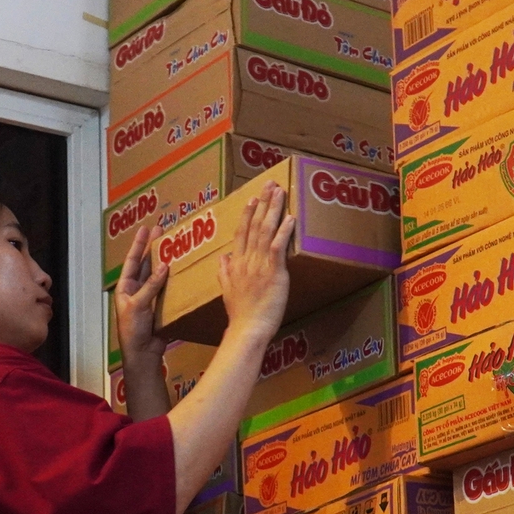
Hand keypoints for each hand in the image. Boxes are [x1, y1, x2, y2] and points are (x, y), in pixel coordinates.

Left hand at [113, 220, 168, 361]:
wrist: (143, 353)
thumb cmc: (133, 330)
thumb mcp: (138, 305)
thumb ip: (151, 285)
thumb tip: (163, 265)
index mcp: (125, 288)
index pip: (132, 261)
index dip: (139, 244)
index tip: (145, 229)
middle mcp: (136, 290)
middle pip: (145, 265)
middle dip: (153, 249)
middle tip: (162, 231)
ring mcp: (149, 298)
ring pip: (157, 275)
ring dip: (164, 262)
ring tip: (173, 247)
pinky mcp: (160, 306)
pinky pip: (167, 289)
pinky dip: (173, 280)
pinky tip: (180, 270)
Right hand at [218, 181, 293, 344]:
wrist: (247, 329)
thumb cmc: (240, 315)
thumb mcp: (227, 291)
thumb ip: (224, 273)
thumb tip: (223, 258)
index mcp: (236, 264)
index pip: (241, 233)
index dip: (247, 214)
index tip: (253, 198)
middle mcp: (246, 260)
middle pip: (254, 226)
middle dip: (262, 203)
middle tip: (270, 184)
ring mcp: (259, 265)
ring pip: (265, 231)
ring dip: (273, 209)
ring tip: (279, 192)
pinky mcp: (273, 272)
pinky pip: (278, 247)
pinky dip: (283, 231)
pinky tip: (290, 217)